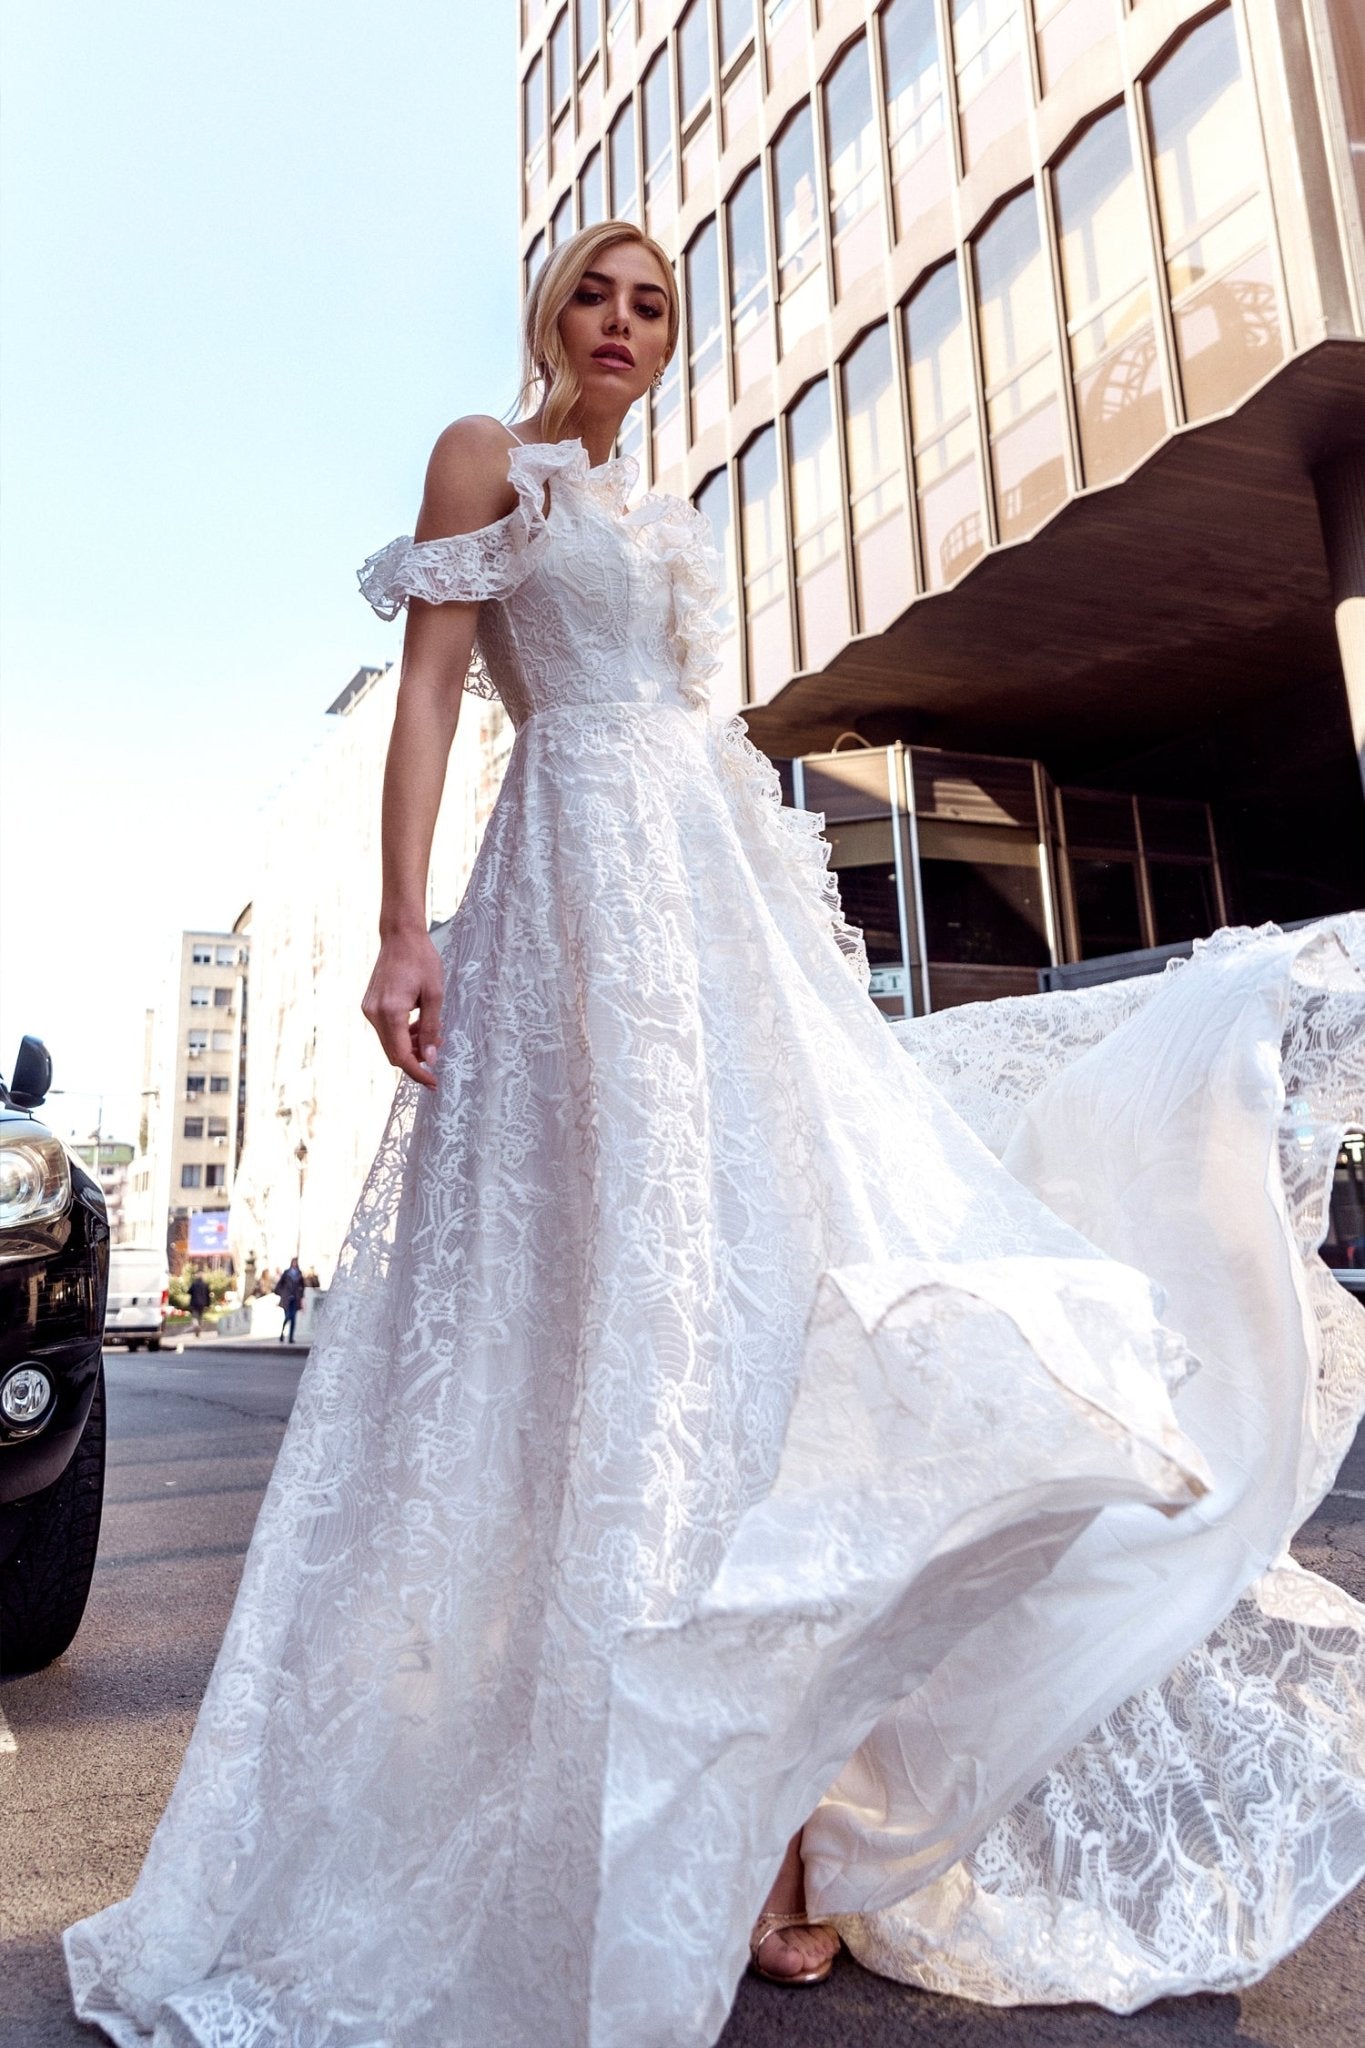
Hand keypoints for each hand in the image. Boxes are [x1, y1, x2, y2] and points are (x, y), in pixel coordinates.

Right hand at [361, 929, 443, 1087]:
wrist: (400, 936)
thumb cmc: (422, 960)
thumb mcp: (435, 995)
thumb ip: (432, 1028)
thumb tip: (430, 1057)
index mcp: (391, 1011)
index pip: (401, 1056)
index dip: (417, 1073)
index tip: (433, 1082)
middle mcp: (374, 1014)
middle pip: (393, 1053)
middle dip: (416, 1060)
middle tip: (437, 1055)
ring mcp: (369, 1010)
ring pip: (389, 1043)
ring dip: (410, 1046)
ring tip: (433, 1035)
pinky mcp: (369, 1005)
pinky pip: (385, 1030)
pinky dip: (402, 1034)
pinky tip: (419, 1026)